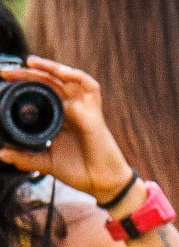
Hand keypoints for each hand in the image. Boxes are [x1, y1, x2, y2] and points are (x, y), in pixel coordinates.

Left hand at [0, 57, 134, 200]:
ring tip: (30, 62)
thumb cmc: (79, 171)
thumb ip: (24, 158)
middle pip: (49, 82)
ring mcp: (83, 109)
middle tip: (6, 72)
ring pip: (68, 78)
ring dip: (50, 67)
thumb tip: (1, 154)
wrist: (101, 183)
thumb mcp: (45, 162)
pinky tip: (62, 72)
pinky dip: (77, 76)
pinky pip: (91, 87)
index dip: (22, 84)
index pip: (39, 92)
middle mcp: (70, 109)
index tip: (3, 81)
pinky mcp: (95, 113)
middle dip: (27, 74)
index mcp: (59, 117)